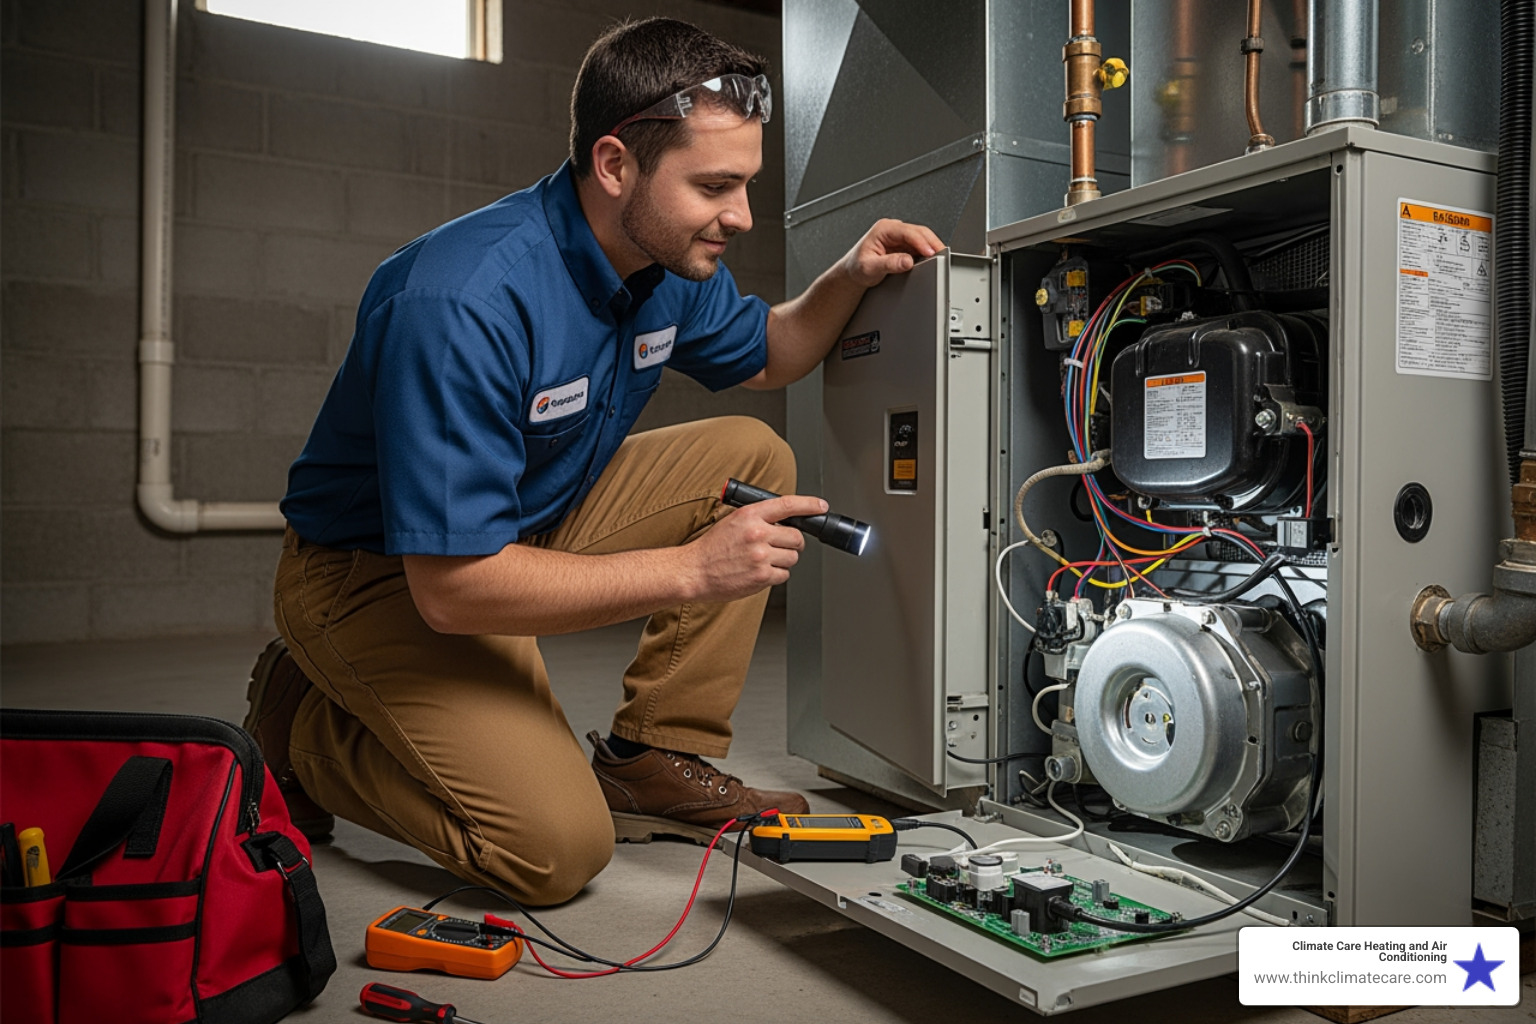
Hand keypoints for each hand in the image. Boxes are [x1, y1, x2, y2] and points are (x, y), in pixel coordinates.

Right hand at [685, 494, 827, 601]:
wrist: (694, 571)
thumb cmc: (712, 547)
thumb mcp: (734, 521)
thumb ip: (759, 518)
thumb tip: (785, 520)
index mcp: (750, 515)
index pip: (787, 505)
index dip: (809, 504)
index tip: (820, 506)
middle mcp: (757, 533)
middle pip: (796, 537)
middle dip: (792, 543)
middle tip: (780, 546)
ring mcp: (760, 556)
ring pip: (793, 557)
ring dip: (783, 560)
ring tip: (763, 560)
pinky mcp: (761, 576)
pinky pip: (784, 574)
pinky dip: (776, 575)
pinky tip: (759, 571)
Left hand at [841, 219, 944, 288]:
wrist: (853, 272)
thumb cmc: (857, 268)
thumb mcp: (870, 268)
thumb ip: (889, 264)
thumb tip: (907, 261)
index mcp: (883, 229)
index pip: (908, 232)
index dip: (922, 242)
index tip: (931, 252)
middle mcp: (892, 229)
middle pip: (919, 232)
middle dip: (932, 243)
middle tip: (943, 256)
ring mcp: (899, 236)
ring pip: (922, 238)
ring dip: (931, 247)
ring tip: (940, 258)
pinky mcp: (904, 244)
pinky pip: (920, 246)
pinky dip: (928, 252)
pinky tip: (932, 259)